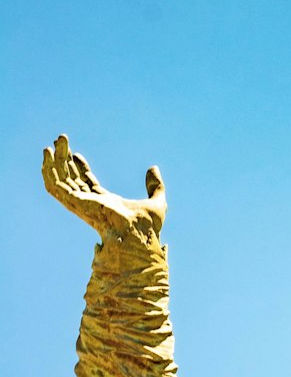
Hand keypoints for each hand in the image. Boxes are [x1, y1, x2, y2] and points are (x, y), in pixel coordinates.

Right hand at [41, 134, 165, 242]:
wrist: (139, 235)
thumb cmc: (147, 227)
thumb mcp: (156, 202)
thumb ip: (155, 186)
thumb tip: (154, 168)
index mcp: (105, 204)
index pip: (86, 184)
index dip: (80, 169)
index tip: (75, 154)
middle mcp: (90, 204)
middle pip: (72, 180)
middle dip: (65, 160)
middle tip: (62, 141)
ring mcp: (81, 204)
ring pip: (61, 180)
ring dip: (55, 161)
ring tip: (54, 143)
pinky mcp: (75, 202)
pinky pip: (55, 186)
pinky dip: (49, 171)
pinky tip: (48, 156)